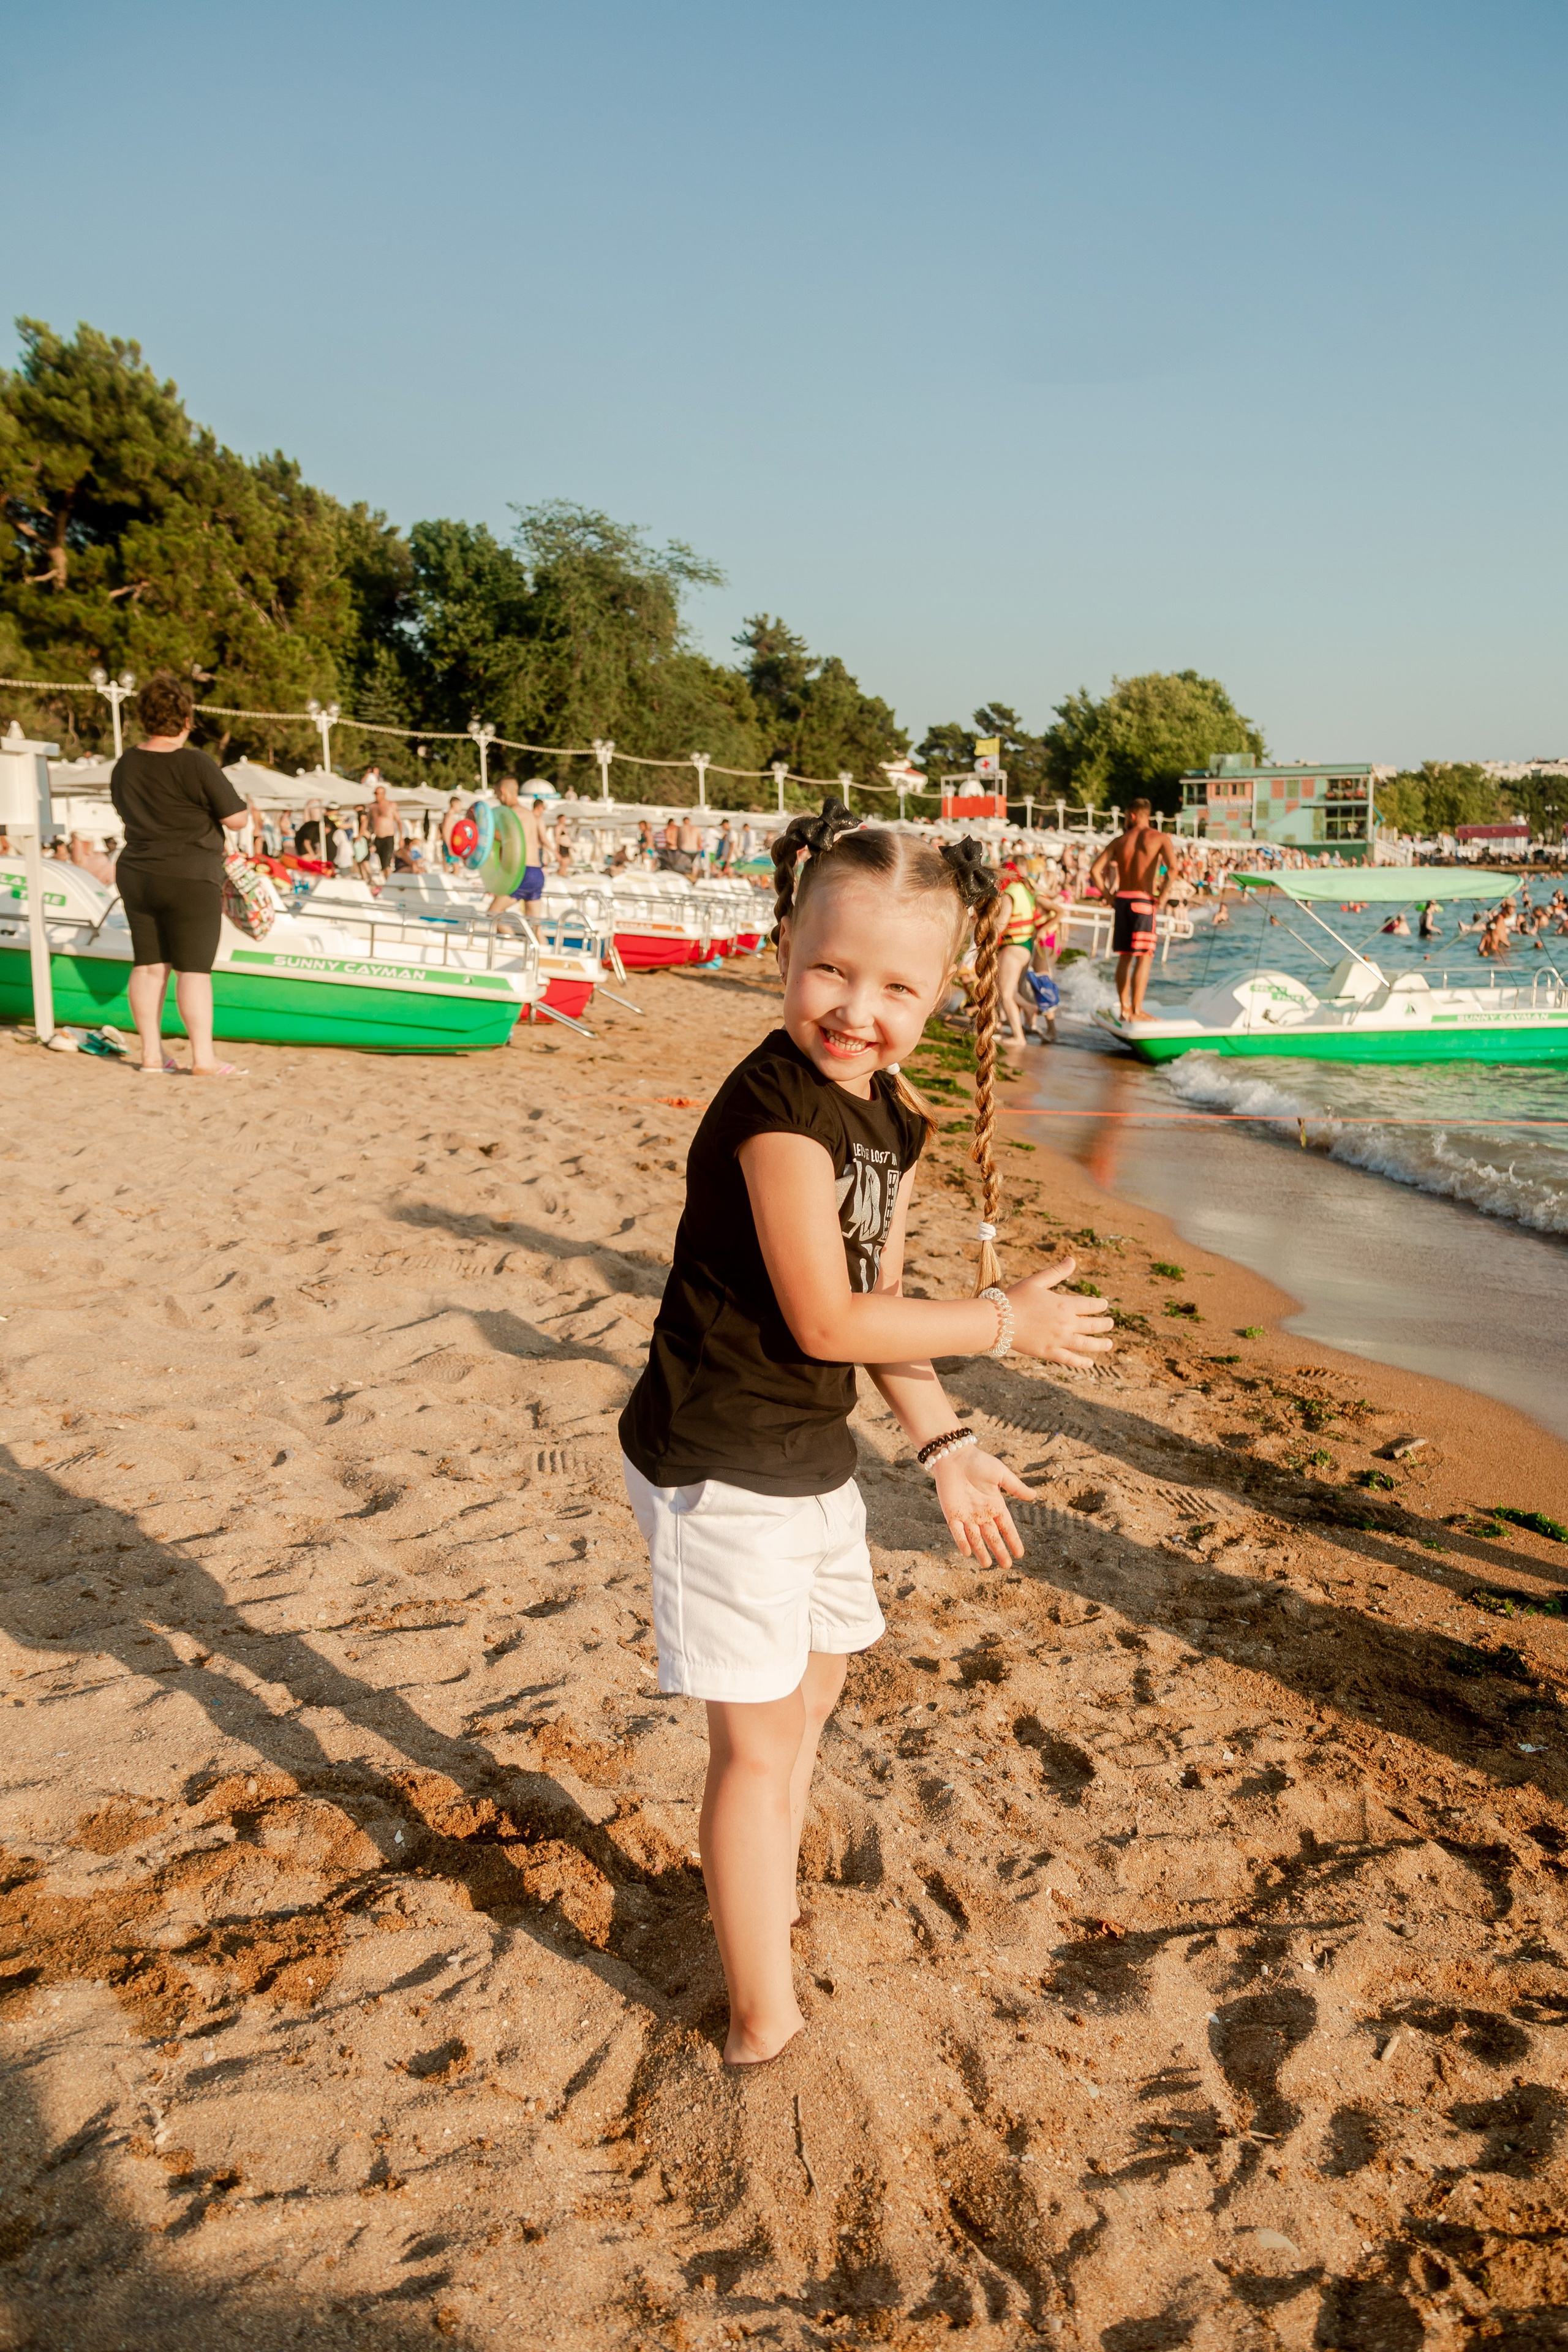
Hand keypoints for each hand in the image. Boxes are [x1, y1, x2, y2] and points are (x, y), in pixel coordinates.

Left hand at [932, 1447, 1032, 1568]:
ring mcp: (966, 1515)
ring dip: (981, 1551)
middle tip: (1006, 1565)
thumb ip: (1015, 1487)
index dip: (1013, 1540)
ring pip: (975, 1538)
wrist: (954, 1455)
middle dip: (999, 1550)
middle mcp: (981, 1513)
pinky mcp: (951, 1513)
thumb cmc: (978, 1462)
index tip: (1020, 1554)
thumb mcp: (1001, 1474)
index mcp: (995, 1505)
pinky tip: (967, 1553)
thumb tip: (1034, 1497)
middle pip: (992, 1536)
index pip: (1006, 1527)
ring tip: (987, 1565)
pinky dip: (962, 1541)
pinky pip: (957, 1531)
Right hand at [1006, 1255, 1114, 1369]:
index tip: (1104, 1305)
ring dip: (1100, 1345)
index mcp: (1064, 1305)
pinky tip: (1090, 1363)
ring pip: (1086, 1344)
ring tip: (1109, 1344)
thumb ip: (1056, 1272)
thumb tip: (1072, 1260)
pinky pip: (1070, 1359)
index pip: (1090, 1305)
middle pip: (1092, 1325)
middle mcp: (1066, 1324)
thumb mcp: (1036, 1281)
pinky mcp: (1049, 1353)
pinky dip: (1081, 1362)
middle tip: (1110, 1324)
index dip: (1100, 1305)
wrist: (999, 1320)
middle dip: (1104, 1324)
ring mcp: (1059, 1340)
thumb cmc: (1016, 1297)